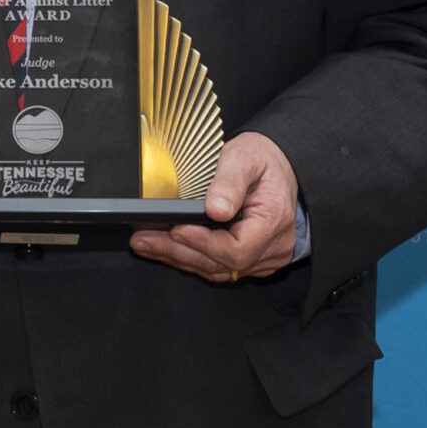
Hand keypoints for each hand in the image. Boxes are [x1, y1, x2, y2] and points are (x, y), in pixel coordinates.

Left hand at [130, 131, 300, 282]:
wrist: (282, 165)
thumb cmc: (265, 161)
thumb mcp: (246, 157)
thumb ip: (230, 181)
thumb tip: (215, 209)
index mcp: (274, 221)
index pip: (237, 249)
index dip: (203, 243)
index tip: (176, 230)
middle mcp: (272, 246)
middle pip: (221, 264)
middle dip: (178, 251)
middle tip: (144, 240)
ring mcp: (263, 257)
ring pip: (216, 270)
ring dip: (179, 258)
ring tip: (147, 244)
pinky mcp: (252, 260)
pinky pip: (219, 268)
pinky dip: (191, 259)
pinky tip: (167, 249)